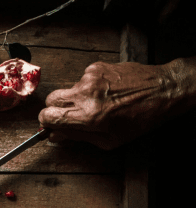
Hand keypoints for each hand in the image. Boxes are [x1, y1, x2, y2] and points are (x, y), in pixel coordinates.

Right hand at [38, 60, 182, 149]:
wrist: (162, 91)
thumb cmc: (139, 120)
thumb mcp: (109, 140)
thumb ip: (78, 137)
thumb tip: (55, 135)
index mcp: (87, 116)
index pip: (48, 115)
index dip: (46, 122)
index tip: (50, 126)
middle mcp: (85, 94)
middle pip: (51, 99)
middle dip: (55, 109)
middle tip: (69, 117)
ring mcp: (89, 77)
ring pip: (68, 90)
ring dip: (75, 99)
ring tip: (97, 104)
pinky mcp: (96, 67)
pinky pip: (81, 80)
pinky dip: (88, 88)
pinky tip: (105, 93)